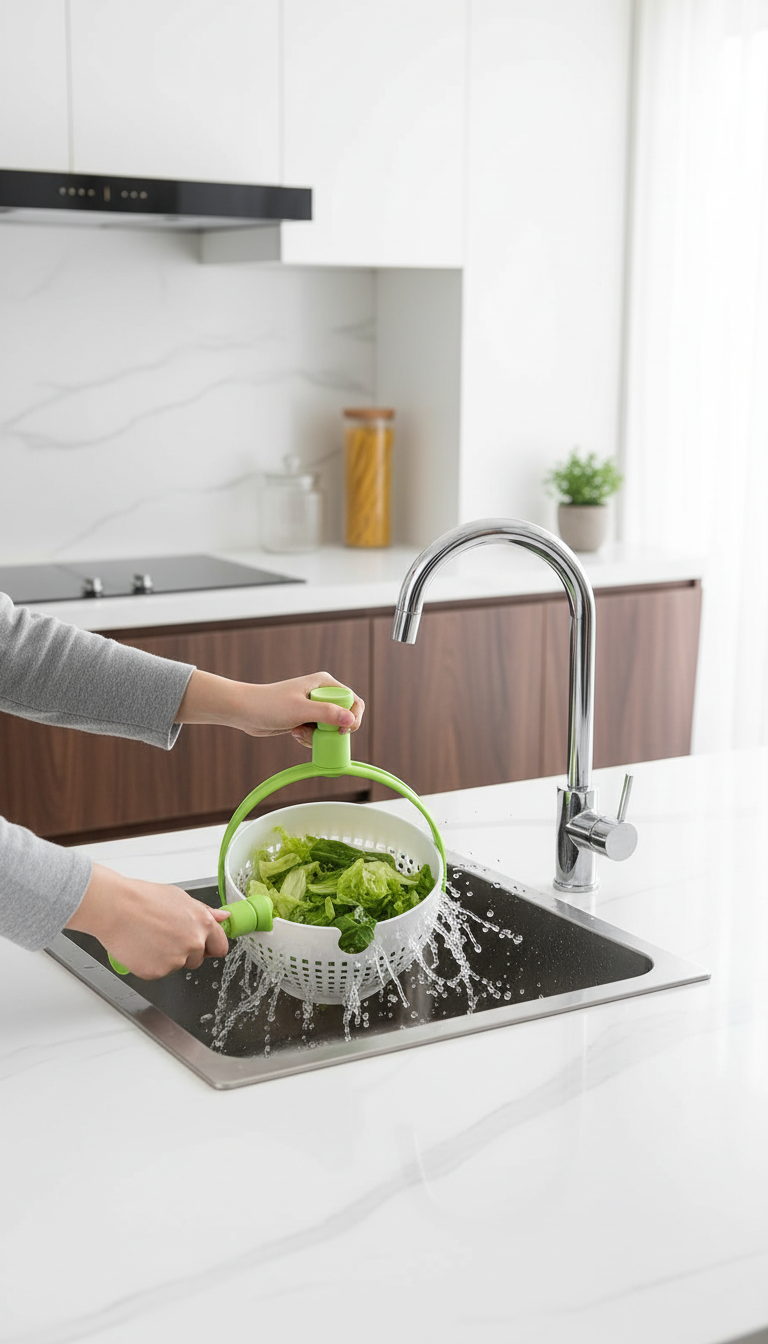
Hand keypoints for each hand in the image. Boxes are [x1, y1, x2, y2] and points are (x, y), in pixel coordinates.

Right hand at [66, 863, 229, 979]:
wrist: (115, 908)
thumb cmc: (143, 899)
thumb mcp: (180, 898)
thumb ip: (204, 912)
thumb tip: (223, 918)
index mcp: (202, 924)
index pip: (220, 946)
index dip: (211, 946)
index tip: (204, 946)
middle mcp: (193, 944)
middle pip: (198, 959)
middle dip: (187, 952)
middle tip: (166, 936)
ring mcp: (176, 960)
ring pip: (177, 966)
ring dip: (168, 958)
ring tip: (150, 938)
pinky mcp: (157, 972)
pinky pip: (159, 972)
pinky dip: (151, 964)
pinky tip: (141, 947)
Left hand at [176, 669, 364, 749]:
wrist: (244, 711)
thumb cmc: (269, 705)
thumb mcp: (300, 710)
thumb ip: (327, 713)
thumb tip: (351, 720)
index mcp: (324, 683)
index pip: (352, 700)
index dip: (353, 717)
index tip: (342, 731)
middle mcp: (321, 693)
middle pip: (343, 716)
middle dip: (332, 731)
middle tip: (316, 734)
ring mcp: (312, 706)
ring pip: (330, 728)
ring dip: (319, 736)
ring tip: (299, 733)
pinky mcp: (304, 718)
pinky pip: (318, 733)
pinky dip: (310, 738)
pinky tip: (295, 734)